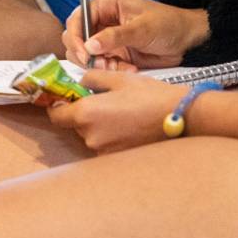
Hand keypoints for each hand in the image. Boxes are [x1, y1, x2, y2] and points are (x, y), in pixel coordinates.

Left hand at [45, 70, 182, 153]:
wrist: (181, 118)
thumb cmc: (150, 96)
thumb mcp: (120, 78)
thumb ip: (93, 78)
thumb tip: (81, 82)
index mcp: (86, 114)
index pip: (56, 116)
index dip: (58, 107)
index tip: (65, 99)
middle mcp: (91, 137)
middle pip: (74, 126)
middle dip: (83, 114)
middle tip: (102, 102)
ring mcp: (104, 151)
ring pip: (91, 136)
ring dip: (99, 126)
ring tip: (121, 114)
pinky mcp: (117, 159)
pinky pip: (105, 145)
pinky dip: (111, 137)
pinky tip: (128, 126)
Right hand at [63, 0, 209, 70]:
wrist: (187, 41)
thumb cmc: (168, 25)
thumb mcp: (142, 29)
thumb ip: (115, 37)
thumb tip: (89, 45)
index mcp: (106, 4)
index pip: (77, 19)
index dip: (75, 37)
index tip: (85, 55)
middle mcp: (102, 20)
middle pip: (75, 38)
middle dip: (86, 55)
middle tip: (104, 64)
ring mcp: (106, 38)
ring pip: (86, 55)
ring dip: (100, 65)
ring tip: (121, 66)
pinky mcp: (113, 53)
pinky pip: (101, 65)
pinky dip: (111, 70)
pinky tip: (130, 68)